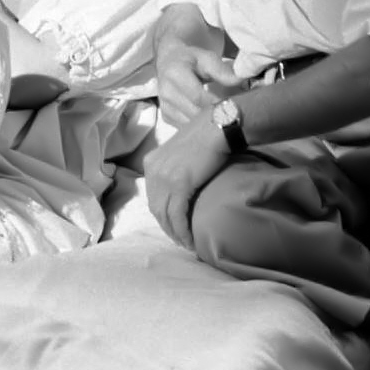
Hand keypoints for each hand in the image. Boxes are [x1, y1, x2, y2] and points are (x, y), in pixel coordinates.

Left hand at [144, 110, 229, 247]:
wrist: (218, 126)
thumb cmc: (206, 134)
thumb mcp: (181, 149)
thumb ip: (176, 164)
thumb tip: (184, 176)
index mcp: (152, 161)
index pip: (152, 195)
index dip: (161, 213)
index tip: (172, 225)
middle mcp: (153, 170)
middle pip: (156, 207)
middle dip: (166, 227)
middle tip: (180, 239)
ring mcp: (164, 178)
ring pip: (164, 215)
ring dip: (174, 233)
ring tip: (186, 243)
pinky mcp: (179, 185)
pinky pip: (177, 216)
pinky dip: (182, 231)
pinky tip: (190, 240)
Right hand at [156, 40, 244, 126]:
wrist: (169, 61)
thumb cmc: (191, 59)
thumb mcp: (207, 58)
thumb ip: (222, 70)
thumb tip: (240, 81)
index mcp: (175, 74)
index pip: (198, 97)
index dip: (217, 104)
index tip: (234, 106)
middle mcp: (166, 92)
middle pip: (195, 113)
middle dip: (215, 115)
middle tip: (233, 114)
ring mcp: (165, 106)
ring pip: (191, 124)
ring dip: (208, 123)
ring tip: (223, 116)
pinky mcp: (166, 116)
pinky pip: (186, 127)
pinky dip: (199, 126)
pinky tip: (209, 118)